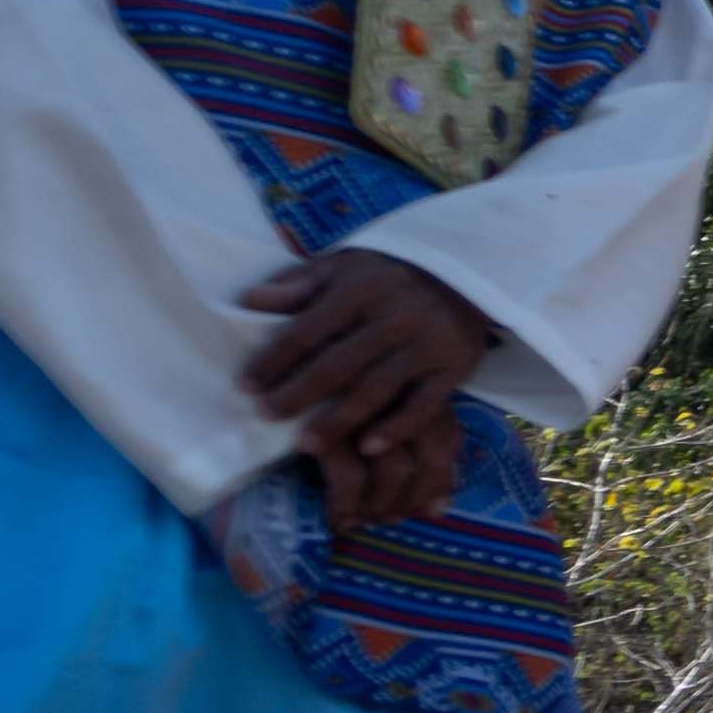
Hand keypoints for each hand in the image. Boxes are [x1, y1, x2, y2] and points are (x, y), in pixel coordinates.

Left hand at [239, 247, 497, 523]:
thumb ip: (299, 283)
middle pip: (338, 365)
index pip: (308, 330)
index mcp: (363, 287)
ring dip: (338, 420)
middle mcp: (397, 316)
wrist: (467, 271)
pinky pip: (423, 405)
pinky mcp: (455, 367)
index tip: (245, 385)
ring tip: (305, 445)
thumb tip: (249, 301)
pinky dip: (396, 428)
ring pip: (376, 389)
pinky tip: (368, 448)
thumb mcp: (345, 264)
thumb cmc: (390, 273)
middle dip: (298, 394)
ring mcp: (428, 344)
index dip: (274, 360)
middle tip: (266, 416)